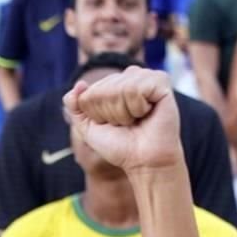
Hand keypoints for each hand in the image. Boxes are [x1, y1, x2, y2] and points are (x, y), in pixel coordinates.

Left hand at [64, 67, 181, 172]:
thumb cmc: (119, 145)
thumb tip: (79, 83)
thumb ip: (75, 106)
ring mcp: (147, 77)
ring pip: (118, 88)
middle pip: (102, 90)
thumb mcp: (88, 127)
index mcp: (113, 83)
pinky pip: (136, 89)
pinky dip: (137, 108)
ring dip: (123, 113)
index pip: (88, 93)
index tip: (112, 124)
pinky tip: (148, 112)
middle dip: (109, 113)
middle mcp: (130, 76)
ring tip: (136, 119)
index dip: (96, 114)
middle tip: (126, 124)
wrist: (143, 160)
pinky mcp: (161, 81)